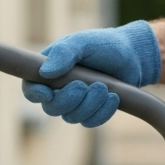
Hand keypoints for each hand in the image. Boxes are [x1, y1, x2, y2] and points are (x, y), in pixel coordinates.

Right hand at [21, 20, 160, 126]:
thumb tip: (45, 72)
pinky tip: (113, 98)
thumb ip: (64, 53)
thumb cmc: (105, 44)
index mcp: (49, 69)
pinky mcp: (91, 111)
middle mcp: (58, 88)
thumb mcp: (84, 42)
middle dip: (68, 100)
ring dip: (89, 105)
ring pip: (71, 117)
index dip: (35, 95)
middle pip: (51, 108)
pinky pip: (90, 122)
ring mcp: (75, 102)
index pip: (30, 88)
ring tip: (105, 87)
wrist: (133, 56)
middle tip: (85, 86)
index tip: (48, 94)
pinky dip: (102, 112)